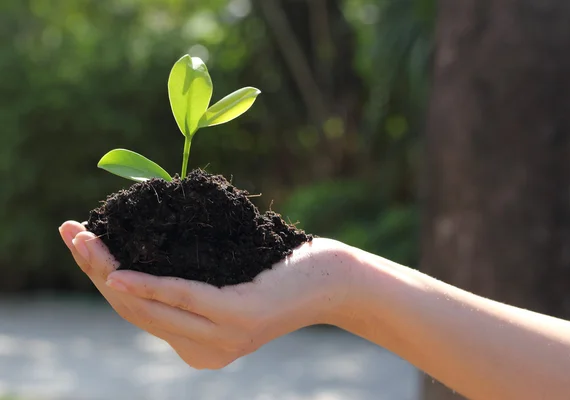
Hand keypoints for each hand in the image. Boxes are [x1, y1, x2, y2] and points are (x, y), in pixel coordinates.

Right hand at [59, 221, 352, 369]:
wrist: (336, 281)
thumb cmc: (282, 270)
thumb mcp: (228, 280)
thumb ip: (192, 283)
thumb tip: (149, 248)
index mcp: (196, 344)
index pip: (138, 313)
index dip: (102, 279)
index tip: (81, 243)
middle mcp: (203, 351)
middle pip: (135, 310)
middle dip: (96, 270)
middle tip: (70, 233)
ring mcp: (220, 339)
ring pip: (150, 307)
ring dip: (110, 272)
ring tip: (84, 242)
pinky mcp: (238, 319)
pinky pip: (183, 299)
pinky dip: (149, 285)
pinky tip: (119, 272)